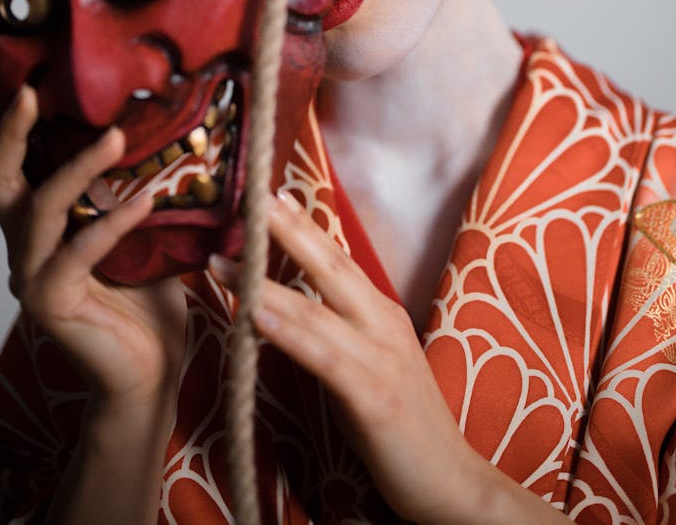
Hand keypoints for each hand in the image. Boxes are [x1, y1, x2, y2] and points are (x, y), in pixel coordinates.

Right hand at [0, 86, 186, 409]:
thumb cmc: (147, 302)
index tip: (34, 86)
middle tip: (35, 94)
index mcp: (43, 230)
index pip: (17, 172)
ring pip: (41, 210)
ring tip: (116, 138)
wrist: (150, 371)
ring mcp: (34, 277)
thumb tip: (172, 142)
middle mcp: (27, 250)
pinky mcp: (52, 302)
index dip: (17, 130)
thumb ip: (137, 195)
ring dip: (78, 170)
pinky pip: (79, 250)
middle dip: (14, 135)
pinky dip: (112, 223)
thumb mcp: (143, 235)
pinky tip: (143, 203)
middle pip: (2, 182)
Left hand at [211, 190, 496, 524]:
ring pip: (316, 308)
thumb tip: (286, 306)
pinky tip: (257, 317)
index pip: (339, 259)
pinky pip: (324, 358)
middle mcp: (383, 324)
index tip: (273, 196)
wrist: (450, 479)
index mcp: (383, 312)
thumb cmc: (402, 423)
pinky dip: (289, 333)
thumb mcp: (368, 363)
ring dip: (265, 283)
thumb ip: (336, 332)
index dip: (305, 227)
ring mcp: (381, 358)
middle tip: (253, 199)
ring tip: (225, 260)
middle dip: (289, 231)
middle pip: (331, 266)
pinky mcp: (374, 397)